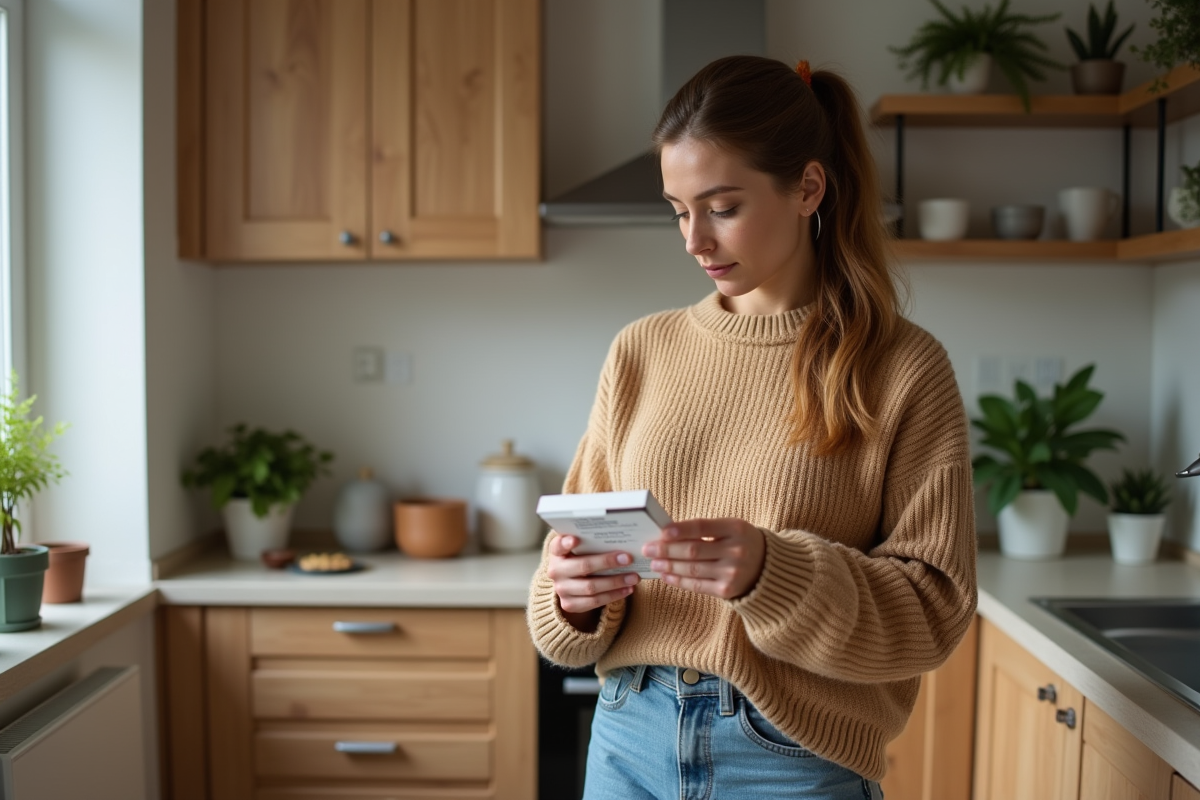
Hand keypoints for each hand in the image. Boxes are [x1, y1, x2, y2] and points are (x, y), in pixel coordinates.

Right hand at [546, 533, 639, 630]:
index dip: (566, 543)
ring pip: (591, 587)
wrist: (571, 583)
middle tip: (628, 558)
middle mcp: (555, 571)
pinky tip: (628, 589)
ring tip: (634, 577)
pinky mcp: (569, 604)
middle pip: (583, 566)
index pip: (558, 545)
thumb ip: (592, 542)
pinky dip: (614, 595)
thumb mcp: (581, 548)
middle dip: (607, 562)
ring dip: (616, 582)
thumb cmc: (582, 558)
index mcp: (557, 552)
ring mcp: (561, 589)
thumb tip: (622, 539)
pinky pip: (594, 602)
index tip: (576, 539)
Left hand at [643, 518, 764, 599]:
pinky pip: (697, 585)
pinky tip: (666, 575)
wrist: (767, 567)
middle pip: (693, 550)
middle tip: (648, 548)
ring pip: (692, 569)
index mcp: (736, 529)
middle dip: (666, 550)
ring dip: (668, 566)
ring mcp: (732, 573)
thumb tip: (667, 533)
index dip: (680, 529)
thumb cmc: (740, 542)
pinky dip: (678, 580)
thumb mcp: (730, 528)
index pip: (702, 527)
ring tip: (653, 562)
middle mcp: (735, 551)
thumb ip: (704, 529)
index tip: (661, 531)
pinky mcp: (727, 590)